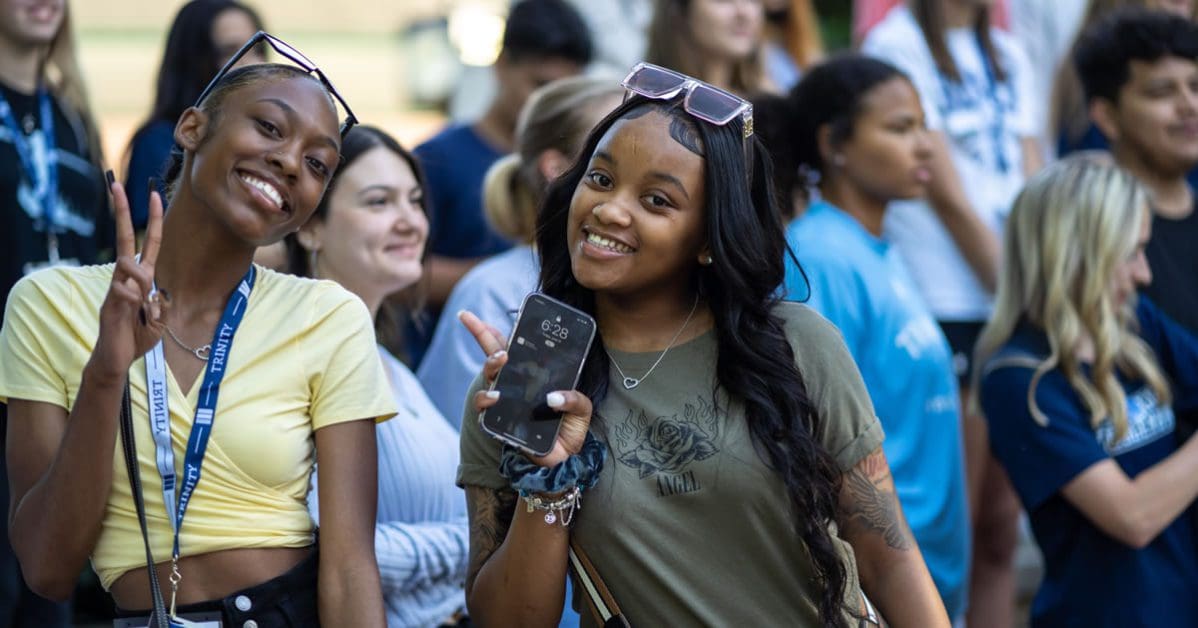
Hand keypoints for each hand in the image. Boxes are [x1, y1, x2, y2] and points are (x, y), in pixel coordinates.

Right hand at [89, 176, 167, 381]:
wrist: (117, 359)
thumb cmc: (137, 337)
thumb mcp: (160, 319)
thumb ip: (162, 302)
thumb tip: (154, 291)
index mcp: (142, 279)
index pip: (150, 243)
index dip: (154, 220)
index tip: (154, 195)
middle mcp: (126, 278)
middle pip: (125, 239)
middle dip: (122, 212)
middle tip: (117, 185)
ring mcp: (116, 288)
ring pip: (128, 266)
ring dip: (142, 280)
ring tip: (144, 304)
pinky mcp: (109, 303)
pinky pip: (124, 292)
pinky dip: (135, 303)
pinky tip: (134, 316)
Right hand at [458, 310, 592, 467]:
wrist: (565, 459)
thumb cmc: (569, 429)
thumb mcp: (581, 408)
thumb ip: (574, 398)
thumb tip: (553, 397)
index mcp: (531, 375)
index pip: (511, 347)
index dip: (494, 329)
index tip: (475, 313)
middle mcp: (514, 385)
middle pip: (492, 354)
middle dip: (479, 333)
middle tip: (474, 321)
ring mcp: (503, 402)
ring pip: (487, 378)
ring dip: (491, 364)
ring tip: (502, 359)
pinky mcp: (498, 422)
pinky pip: (484, 408)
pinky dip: (488, 399)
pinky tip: (497, 395)